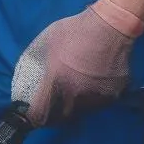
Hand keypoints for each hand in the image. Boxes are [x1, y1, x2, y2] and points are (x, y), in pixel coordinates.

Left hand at [12, 0, 143, 126]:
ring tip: (71, 95)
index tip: (31, 115)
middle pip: (60, 116)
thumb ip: (38, 63)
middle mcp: (76, 95)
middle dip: (52, 115)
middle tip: (50, 109)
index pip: (39, 112)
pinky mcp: (114, 96)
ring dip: (73, 107)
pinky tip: (90, 87)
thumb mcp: (46, 43)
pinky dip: (92, 99)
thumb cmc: (74, 31)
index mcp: (56, 82)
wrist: (110, 26)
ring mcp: (97, 97)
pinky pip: (98, 103)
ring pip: (81, 111)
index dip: (33, 116)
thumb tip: (30, 79)